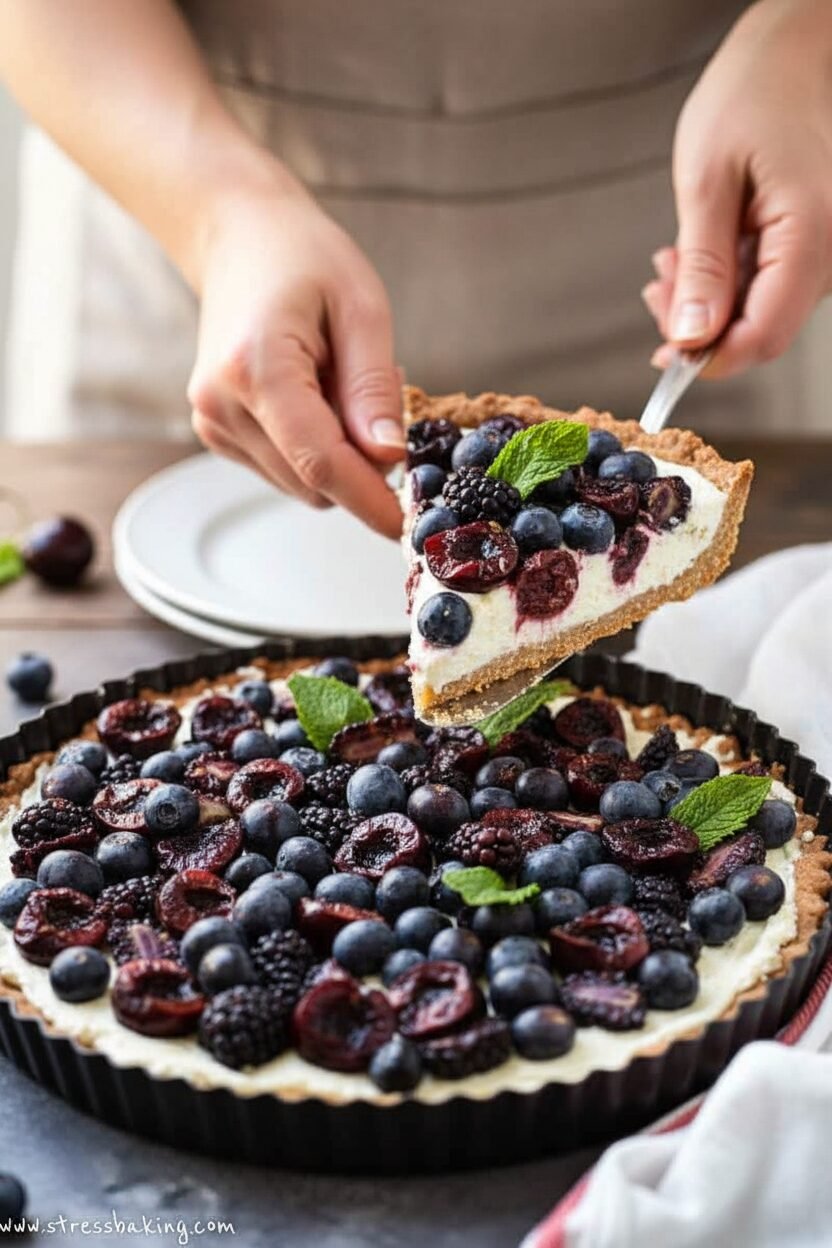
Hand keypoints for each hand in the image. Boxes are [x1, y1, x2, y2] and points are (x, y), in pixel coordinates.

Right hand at [188, 174, 403, 536]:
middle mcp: (221, 405)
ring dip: (337, 455)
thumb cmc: (304, 259)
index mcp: (254, 368)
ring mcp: (212, 423)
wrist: (239, 238)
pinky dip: (313, 449)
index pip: (320, 461)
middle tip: (377, 402)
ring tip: (335, 384)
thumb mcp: (362, 308)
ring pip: (300, 483)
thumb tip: (389, 458)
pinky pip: (286, 470)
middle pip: (312, 481)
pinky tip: (313, 395)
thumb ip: (374, 388)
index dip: (369, 500)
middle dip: (361, 466)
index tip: (406, 525)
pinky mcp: (217, 433)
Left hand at [643, 0, 831, 376]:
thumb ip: (702, 265)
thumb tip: (691, 336)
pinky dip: (726, 280)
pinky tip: (697, 253)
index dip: (711, 358)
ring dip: (708, 300)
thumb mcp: (707, 179)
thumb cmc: (753, 91)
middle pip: (762, 330)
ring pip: (762, 312)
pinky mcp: (814, 244)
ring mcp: (827, 248)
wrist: (792, 48)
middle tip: (659, 283)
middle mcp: (831, 250)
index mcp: (812, 232)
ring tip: (673, 259)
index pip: (765, 335)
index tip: (663, 356)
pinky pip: (768, 285)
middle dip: (701, 324)